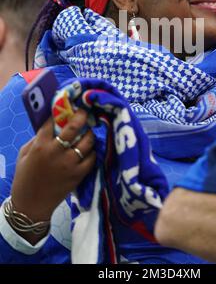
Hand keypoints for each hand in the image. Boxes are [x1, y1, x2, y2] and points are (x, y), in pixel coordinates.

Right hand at [10, 109, 95, 241]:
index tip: (66, 107)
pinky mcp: (78, 175)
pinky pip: (92, 158)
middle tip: (85, 112)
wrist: (31, 205)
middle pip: (73, 127)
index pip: (52, 122)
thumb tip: (52, 125)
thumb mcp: (24, 154)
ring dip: (90, 133)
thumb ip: (37, 139)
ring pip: (86, 141)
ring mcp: (69, 164)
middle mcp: (56, 152)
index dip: (60, 112)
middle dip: (81, 116)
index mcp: (40, 146)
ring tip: (90, 131)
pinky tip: (90, 149)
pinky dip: (93, 152)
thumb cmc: (25, 177)